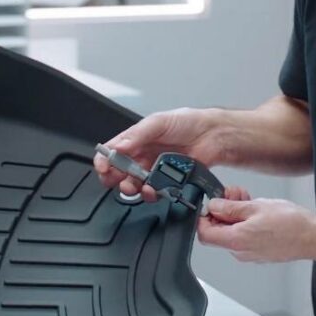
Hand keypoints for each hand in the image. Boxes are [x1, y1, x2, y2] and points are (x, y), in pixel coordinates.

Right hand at [93, 108, 226, 201]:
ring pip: (135, 184)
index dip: (104, 161)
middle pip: (119, 172)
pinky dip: (151, 193)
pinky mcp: (167, 181)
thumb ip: (137, 135)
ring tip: (137, 187)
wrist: (213, 135)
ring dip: (132, 188)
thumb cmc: (188, 123)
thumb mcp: (158, 122)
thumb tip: (118, 146)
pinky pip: (154, 191)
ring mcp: (154, 169)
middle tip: (118, 180)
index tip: (103, 168)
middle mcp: (143, 155)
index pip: (112, 151)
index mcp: (136, 139)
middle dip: (115, 178)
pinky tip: (153, 190)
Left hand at [197, 192, 315, 262]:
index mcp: (236, 240)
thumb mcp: (256, 206)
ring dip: (236, 214)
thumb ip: (230, 207)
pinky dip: (245, 223)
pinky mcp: (260, 252)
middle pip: (219, 232)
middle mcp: (240, 251)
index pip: (204, 234)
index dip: (204, 217)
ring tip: (248, 199)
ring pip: (232, 233)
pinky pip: (245, 237)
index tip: (211, 203)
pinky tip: (257, 210)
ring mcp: (251, 254)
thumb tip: (214, 206)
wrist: (314, 237)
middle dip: (223, 211)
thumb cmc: (291, 224)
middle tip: (233, 195)